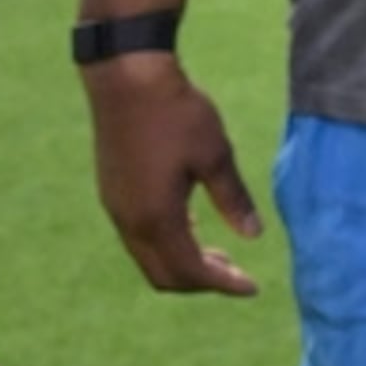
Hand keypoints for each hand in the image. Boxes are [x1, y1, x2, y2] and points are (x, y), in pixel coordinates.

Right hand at [82, 56, 264, 295]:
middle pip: (164, 275)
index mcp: (157, 218)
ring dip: (183, 262)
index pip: (190, 272)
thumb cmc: (176, 113)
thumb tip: (253, 236)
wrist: (126, 78)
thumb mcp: (215, 154)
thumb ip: (233, 199)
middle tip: (236, 273)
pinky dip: (168, 243)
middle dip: (202, 281)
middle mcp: (130, 222)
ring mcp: (116, 208)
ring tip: (219, 254)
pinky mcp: (112, 193)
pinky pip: (139, 237)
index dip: (223, 284)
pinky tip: (192, 226)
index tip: (253, 287)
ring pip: (149, 257)